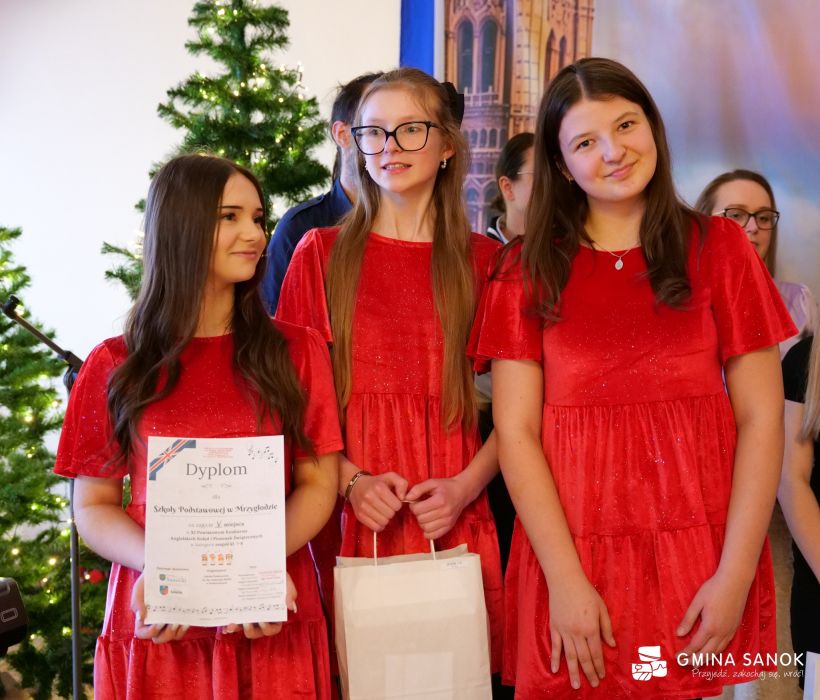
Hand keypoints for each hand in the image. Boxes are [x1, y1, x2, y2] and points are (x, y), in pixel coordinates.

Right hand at [131, 571, 188, 642]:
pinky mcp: (179, 617)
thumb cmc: (148, 581)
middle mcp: (155, 624)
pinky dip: (184, 627)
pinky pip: (182, 629)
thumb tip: (141, 617)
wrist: (163, 570)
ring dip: (176, 632)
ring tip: (181, 621)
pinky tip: (187, 620)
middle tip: (173, 623)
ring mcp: (168, 621)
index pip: (142, 634)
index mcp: (143, 620)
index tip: (159, 622)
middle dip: (166, 634)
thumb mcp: (139, 589)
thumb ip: (137, 602)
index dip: (150, 632)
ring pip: (172, 636)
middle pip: (159, 639)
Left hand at [223, 572, 297, 638]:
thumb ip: (290, 592)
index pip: (273, 628)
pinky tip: (225, 625)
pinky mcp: (239, 611)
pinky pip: (234, 621)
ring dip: (237, 629)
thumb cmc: (277, 575)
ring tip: (232, 624)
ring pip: (243, 629)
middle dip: (251, 631)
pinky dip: (229, 625)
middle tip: (246, 622)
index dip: (268, 628)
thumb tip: (291, 607)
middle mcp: (261, 618)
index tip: (263, 621)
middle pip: (257, 633)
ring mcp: (249, 616)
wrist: (264, 563)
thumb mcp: (286, 581)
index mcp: (275, 615)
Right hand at [348, 471, 407, 531]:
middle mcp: (370, 497)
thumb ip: (402, 484)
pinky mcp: (360, 516)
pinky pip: (375, 527)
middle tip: (387, 506)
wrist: (357, 486)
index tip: (393, 500)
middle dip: (392, 511)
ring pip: (383, 522)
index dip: (397, 504)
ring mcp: (363, 507)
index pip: (397, 505)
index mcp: (379, 487)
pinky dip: (379, 525)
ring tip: (383, 512)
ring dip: (386, 519)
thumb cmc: (377, 482)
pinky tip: (378, 518)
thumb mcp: (391, 477)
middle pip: (390, 514)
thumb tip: (403, 498)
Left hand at [405, 477, 469, 539]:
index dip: (413, 505)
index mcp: (440, 500)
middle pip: (421, 519)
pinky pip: (433, 536)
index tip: (416, 502)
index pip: (418, 509)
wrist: (462, 492)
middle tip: (421, 507)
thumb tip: (407, 498)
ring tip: (425, 514)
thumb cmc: (446, 487)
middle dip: (417, 513)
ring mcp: (448, 521)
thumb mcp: (432, 483)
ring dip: (422, 522)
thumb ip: (418, 489)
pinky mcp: (449, 527)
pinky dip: (428, 531)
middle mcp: (445, 512)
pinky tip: (429, 523)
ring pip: (426, 528)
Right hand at [548, 573, 614, 689]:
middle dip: (589, 673)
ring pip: (570, 656)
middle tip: (593, 684)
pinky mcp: (555, 627)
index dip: (600, 666)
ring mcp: (565, 631)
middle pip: (584, 658)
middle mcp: (578, 632)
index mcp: (591, 628)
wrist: (565, 580)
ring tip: (576, 685)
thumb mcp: (602, 608)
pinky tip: (555, 670)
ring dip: (574, 672)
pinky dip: (555, 659)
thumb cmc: (586, 592)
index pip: (596, 653)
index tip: (602, 676)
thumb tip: (612, 645)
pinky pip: (555, 646)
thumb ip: (606, 627)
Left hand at [676, 571, 748, 658]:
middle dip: (695, 660)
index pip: (696, 645)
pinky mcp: (735, 628)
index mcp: (710, 627)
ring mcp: (730, 632)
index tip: (678, 657)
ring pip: (717, 652)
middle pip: (707, 653)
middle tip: (685, 663)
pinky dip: (717, 652)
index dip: (686, 653)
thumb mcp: (697, 603)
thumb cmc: (713, 589)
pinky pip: (725, 646)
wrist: (735, 582)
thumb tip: (679, 634)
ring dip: (706, 658)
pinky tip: (712, 652)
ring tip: (696, 662)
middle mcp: (721, 633)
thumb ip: (688, 620)